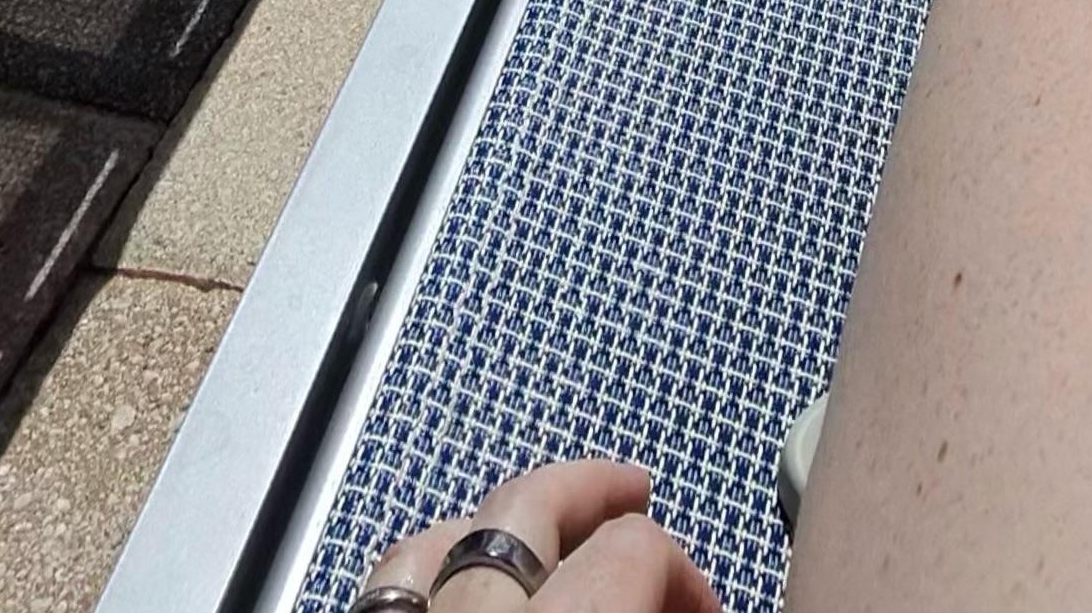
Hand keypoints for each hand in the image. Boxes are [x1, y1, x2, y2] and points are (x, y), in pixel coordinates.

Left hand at [359, 461, 718, 612]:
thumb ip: (647, 610)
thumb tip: (686, 603)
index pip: (633, 550)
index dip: (685, 571)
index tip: (704, 605)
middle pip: (529, 503)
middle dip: (591, 490)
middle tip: (636, 498)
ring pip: (438, 534)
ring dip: (500, 520)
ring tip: (544, 525)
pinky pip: (387, 587)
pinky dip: (431, 568)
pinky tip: (457, 582)